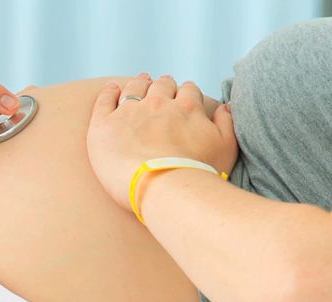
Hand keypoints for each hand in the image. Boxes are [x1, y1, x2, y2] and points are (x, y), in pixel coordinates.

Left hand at [86, 73, 238, 209]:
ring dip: (138, 84)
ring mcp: (130, 112)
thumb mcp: (226, 148)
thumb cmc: (199, 174)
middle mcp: (158, 103)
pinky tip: (112, 89)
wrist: (165, 188)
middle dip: (163, 86)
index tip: (184, 98)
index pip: (188, 91)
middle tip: (160, 87)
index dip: (187, 93)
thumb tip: (224, 107)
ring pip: (134, 89)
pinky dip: (109, 92)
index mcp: (187, 107)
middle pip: (161, 86)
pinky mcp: (105, 125)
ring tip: (140, 82)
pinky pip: (105, 100)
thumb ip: (226, 123)